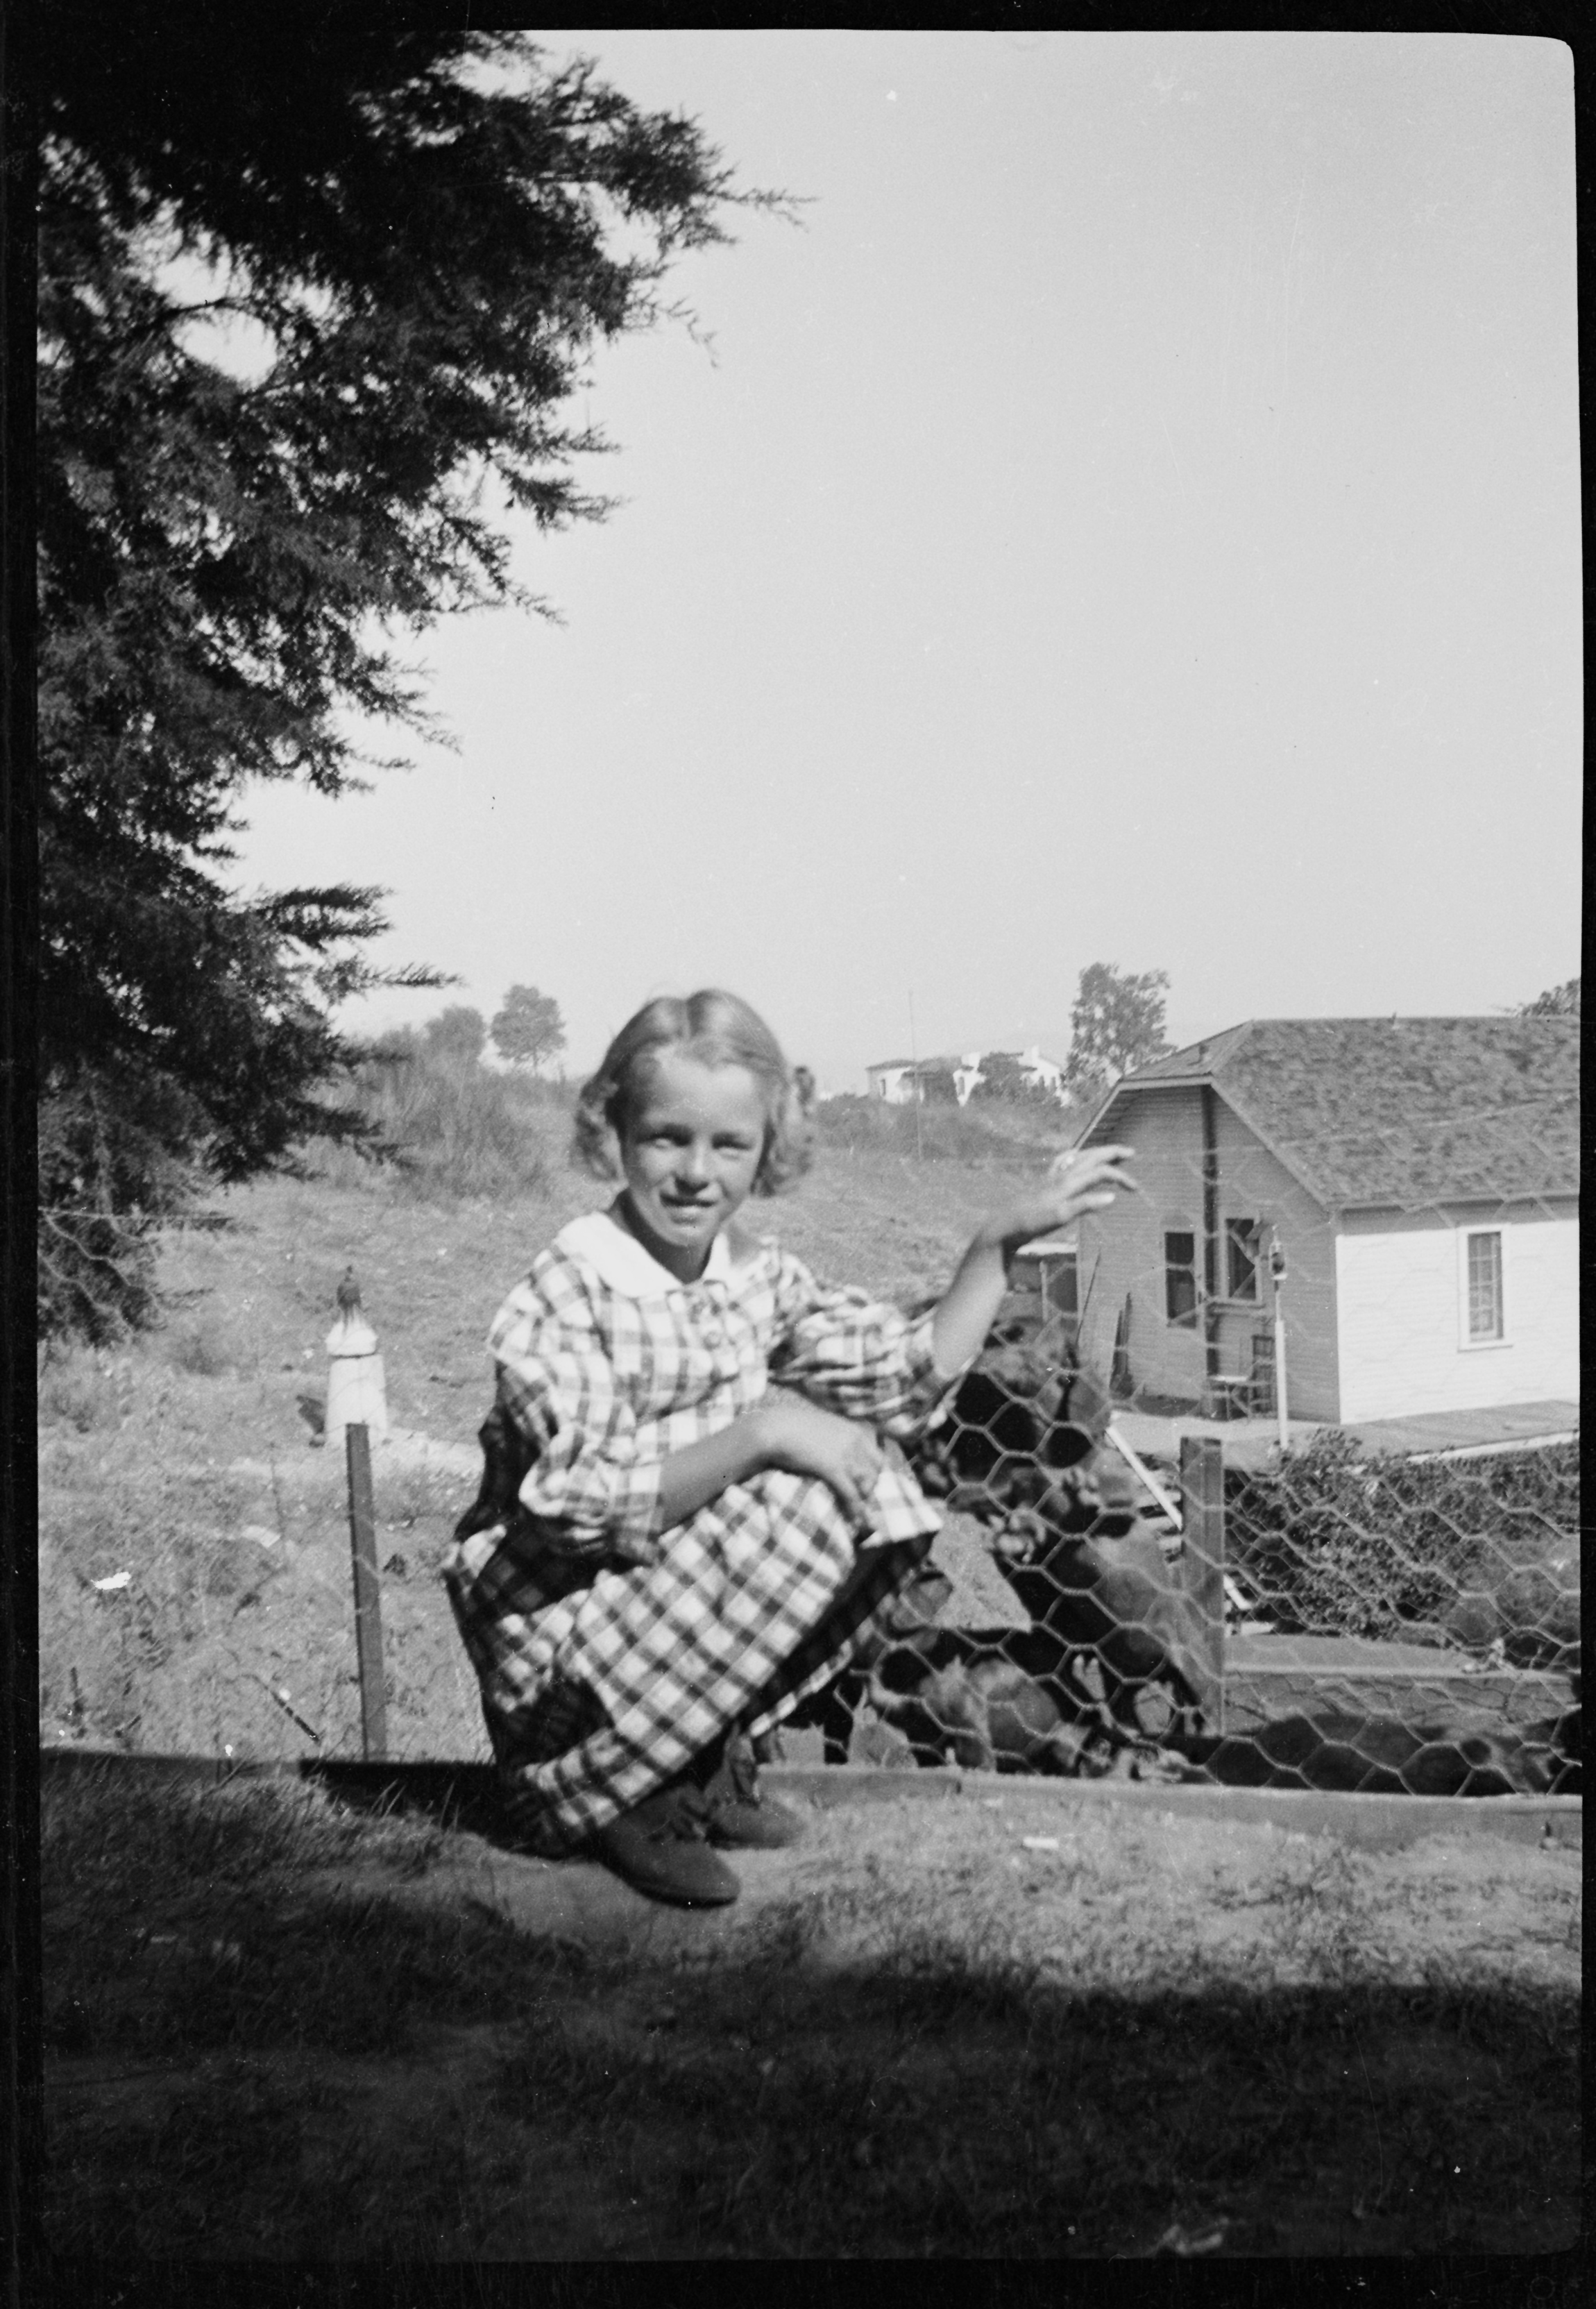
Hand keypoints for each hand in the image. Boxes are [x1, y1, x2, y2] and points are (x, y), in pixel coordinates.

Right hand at [752, 1395, 884, 1535]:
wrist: (776, 1427)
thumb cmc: (792, 1425)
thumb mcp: (821, 1426)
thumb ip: (833, 1434)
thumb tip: (830, 1445)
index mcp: (854, 1431)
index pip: (878, 1457)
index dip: (875, 1475)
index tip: (868, 1486)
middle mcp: (856, 1443)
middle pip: (875, 1473)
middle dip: (871, 1491)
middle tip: (864, 1505)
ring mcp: (846, 1456)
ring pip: (866, 1485)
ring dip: (865, 1504)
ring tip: (861, 1519)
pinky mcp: (833, 1469)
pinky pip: (851, 1494)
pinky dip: (855, 1509)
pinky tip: (854, 1521)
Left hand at [979, 1143, 1137, 1250]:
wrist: (1005, 1225)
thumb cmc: (1032, 1223)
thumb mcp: (1061, 1217)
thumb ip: (1085, 1205)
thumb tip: (1112, 1196)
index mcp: (1069, 1182)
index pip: (1101, 1172)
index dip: (1121, 1177)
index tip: (1136, 1188)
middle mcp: (1061, 1175)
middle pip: (1091, 1156)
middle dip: (1112, 1152)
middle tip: (1131, 1152)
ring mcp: (1052, 1177)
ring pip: (1078, 1156)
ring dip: (1096, 1152)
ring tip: (1108, 1151)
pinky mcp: (1044, 1183)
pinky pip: (1061, 1162)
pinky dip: (1073, 1156)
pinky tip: (1072, 1156)